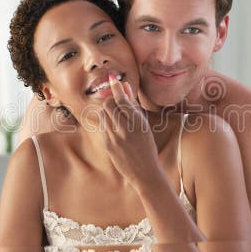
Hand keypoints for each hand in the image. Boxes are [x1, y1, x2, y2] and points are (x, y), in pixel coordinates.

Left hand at [99, 74, 162, 188]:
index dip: (116, 88)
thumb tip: (125, 87)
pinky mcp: (108, 145)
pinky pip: (103, 127)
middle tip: (115, 101)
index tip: (113, 79)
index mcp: (138, 123)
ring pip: (103, 114)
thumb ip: (133, 106)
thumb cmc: (147, 147)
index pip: (122, 100)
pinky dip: (107, 122)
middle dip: (111, 100)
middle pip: (109, 104)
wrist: (145, 172)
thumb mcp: (144, 125)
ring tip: (116, 115)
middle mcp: (126, 130)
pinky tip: (115, 127)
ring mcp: (115, 138)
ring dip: (108, 111)